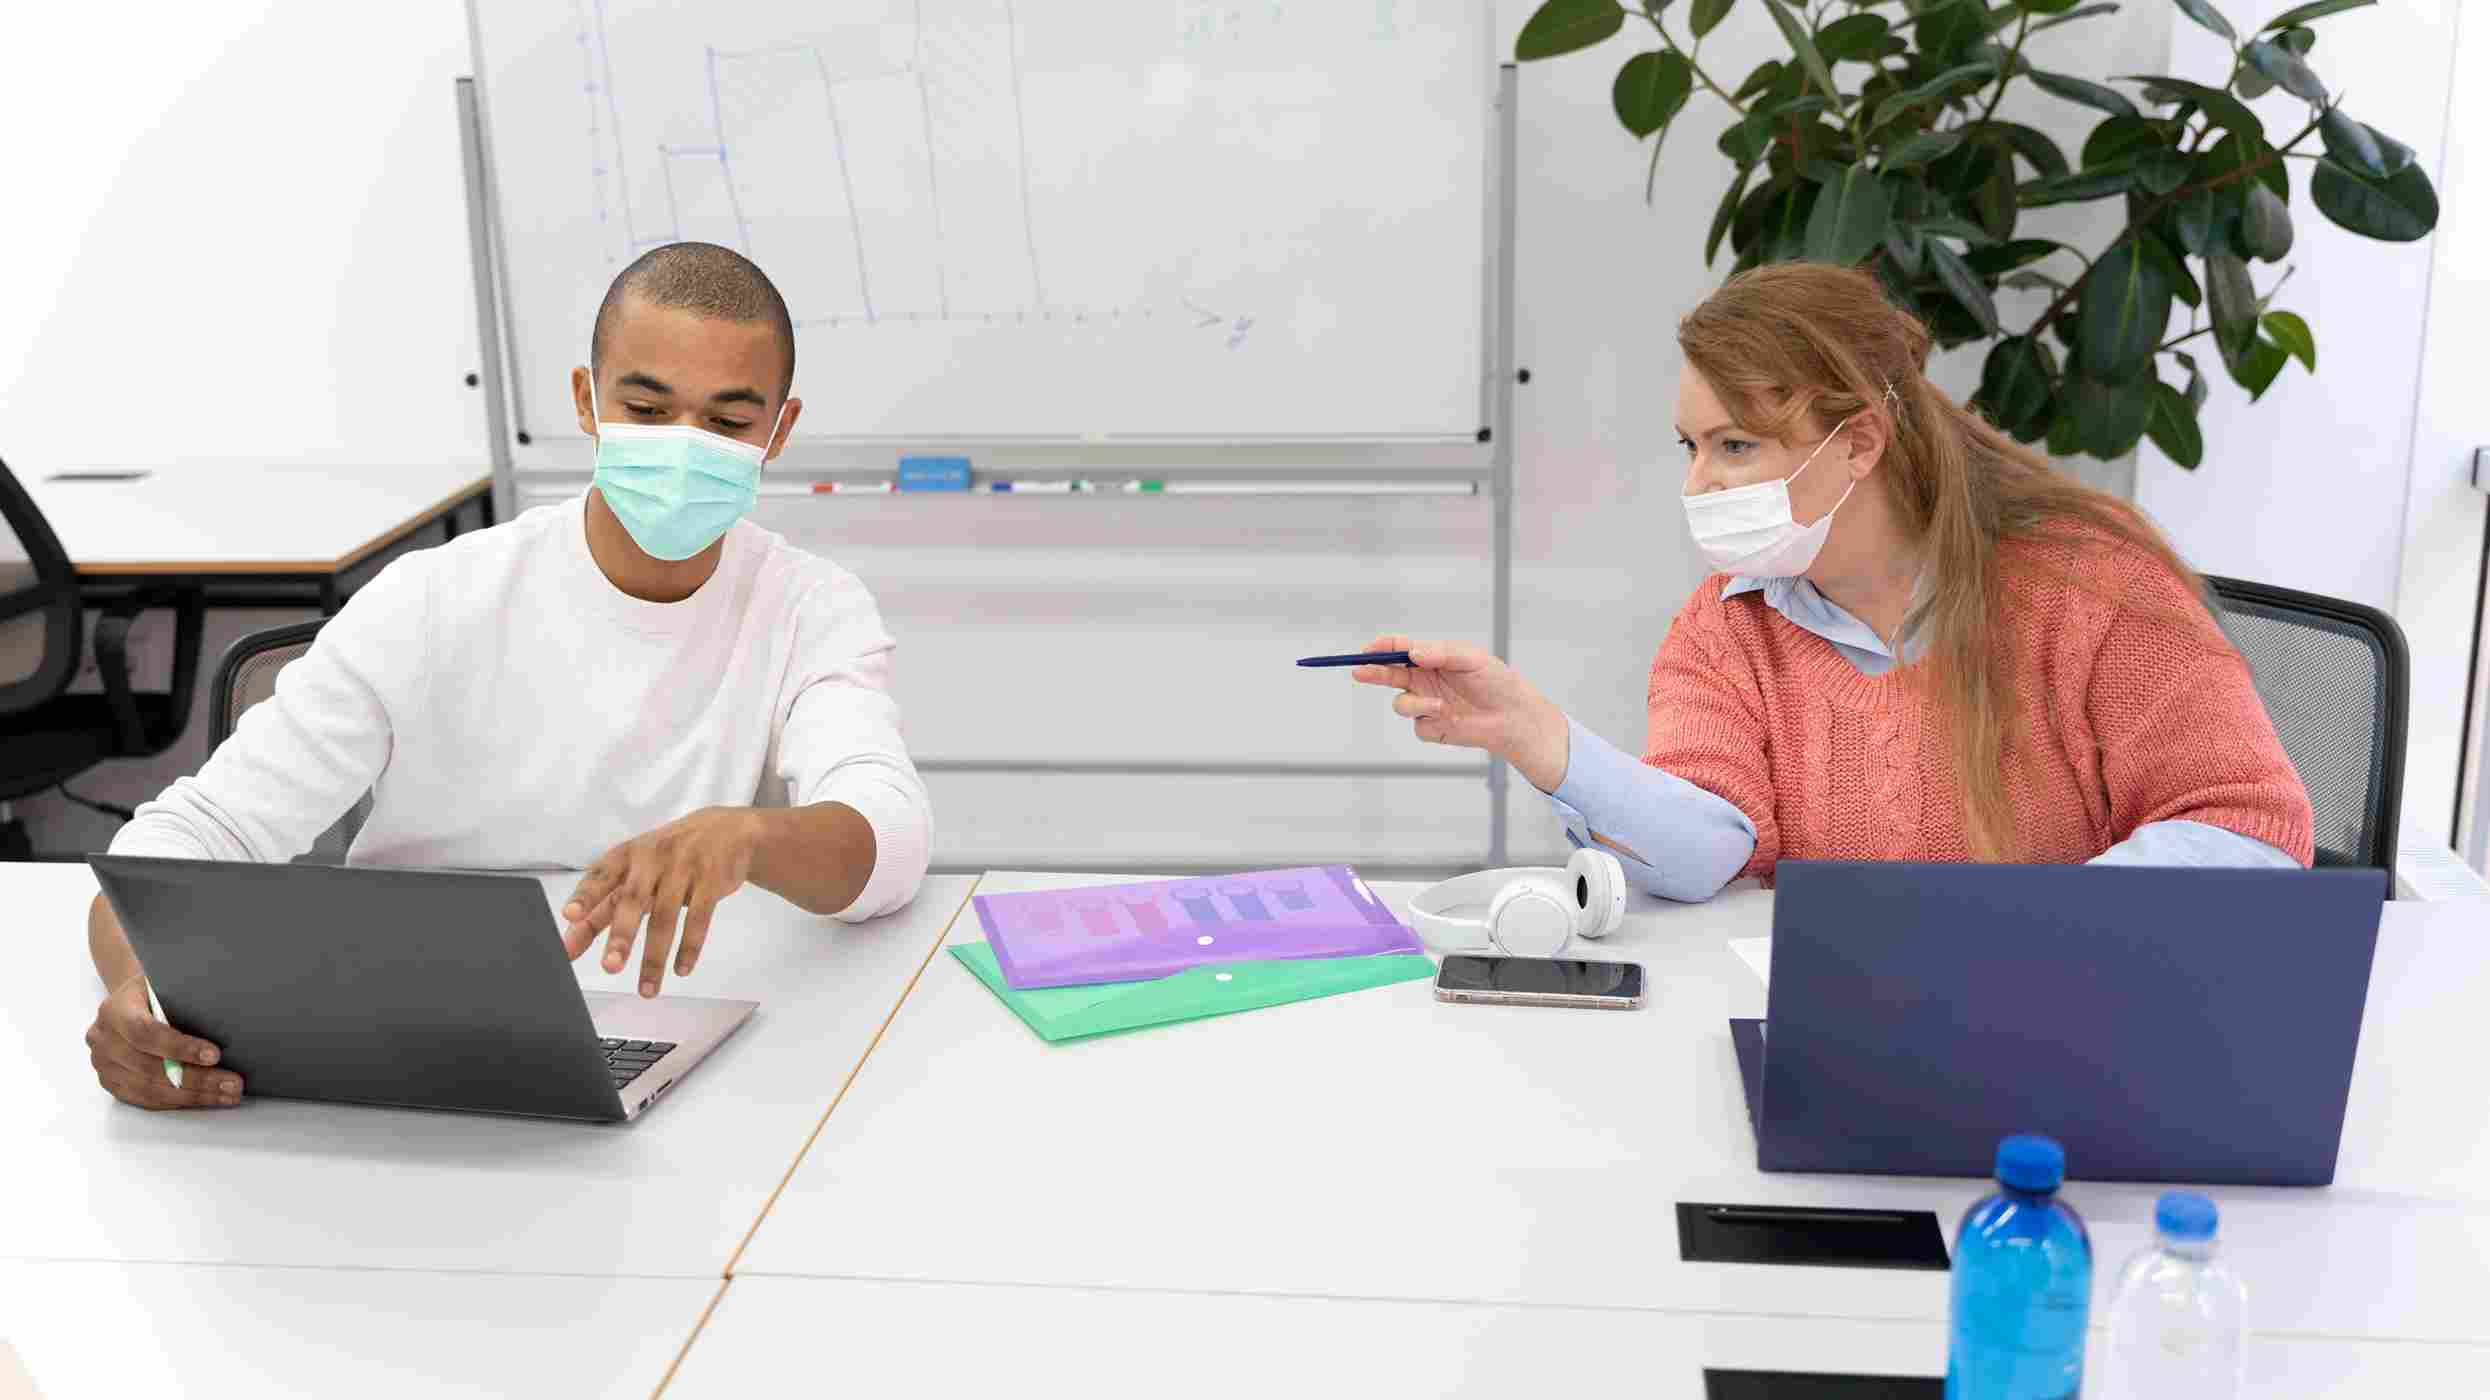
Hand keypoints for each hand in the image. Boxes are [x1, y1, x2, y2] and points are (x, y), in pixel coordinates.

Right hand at [86, 975, 242, 1109]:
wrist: (131, 999)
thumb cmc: (156, 990)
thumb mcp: (167, 983)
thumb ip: (185, 998)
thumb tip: (230, 1017)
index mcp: (115, 1010)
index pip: (144, 1032)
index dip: (179, 1047)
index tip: (214, 1055)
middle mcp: (103, 1039)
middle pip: (149, 1067)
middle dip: (196, 1078)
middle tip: (232, 1083)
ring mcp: (103, 1064)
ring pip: (148, 1089)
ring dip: (192, 1095)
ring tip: (227, 1095)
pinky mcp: (111, 1082)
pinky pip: (145, 1099)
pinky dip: (178, 1101)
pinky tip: (205, 1098)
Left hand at [561, 808, 761, 996]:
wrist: (728, 830)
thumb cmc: (671, 855)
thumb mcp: (635, 871)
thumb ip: (603, 905)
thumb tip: (569, 940)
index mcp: (628, 855)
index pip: (601, 875)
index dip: (585, 895)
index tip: (570, 916)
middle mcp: (653, 858)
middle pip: (634, 900)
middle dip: (622, 936)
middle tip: (610, 967)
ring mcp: (684, 868)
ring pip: (666, 917)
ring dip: (655, 957)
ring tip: (647, 988)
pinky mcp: (712, 880)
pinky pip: (699, 918)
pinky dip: (689, 947)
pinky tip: (681, 968)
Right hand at [1349, 634, 1569, 791]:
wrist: (1513, 716)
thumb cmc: (1496, 681)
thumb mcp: (1471, 658)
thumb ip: (1441, 653)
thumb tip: (1412, 653)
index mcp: (1431, 659)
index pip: (1399, 650)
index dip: (1382, 648)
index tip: (1370, 648)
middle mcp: (1424, 681)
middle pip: (1388, 675)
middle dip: (1373, 672)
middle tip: (1361, 671)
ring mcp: (1426, 705)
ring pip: (1401, 704)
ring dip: (1415, 705)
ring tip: (1439, 706)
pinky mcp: (1432, 727)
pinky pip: (1419, 726)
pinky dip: (1431, 721)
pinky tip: (1452, 718)